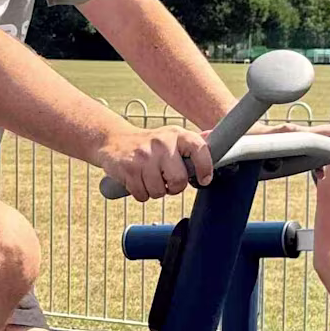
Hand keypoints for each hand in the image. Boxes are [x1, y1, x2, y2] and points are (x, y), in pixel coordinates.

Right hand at [95, 124, 214, 200]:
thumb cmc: (150, 144)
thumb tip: (214, 136)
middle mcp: (162, 143)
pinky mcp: (128, 168)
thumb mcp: (172, 138)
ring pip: (159, 191)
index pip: (199, 150)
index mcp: (177, 135)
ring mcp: (144, 156)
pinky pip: (142, 195)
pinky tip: (137, 180)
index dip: (205, 168)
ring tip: (150, 177)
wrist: (115, 141)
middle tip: (166, 180)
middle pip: (178, 180)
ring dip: (155, 191)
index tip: (204, 179)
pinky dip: (141, 193)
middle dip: (173, 187)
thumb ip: (193, 142)